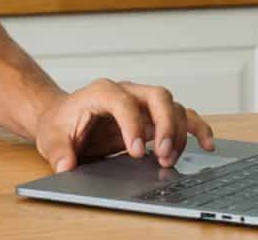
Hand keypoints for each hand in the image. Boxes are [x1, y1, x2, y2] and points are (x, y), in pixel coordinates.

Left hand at [33, 79, 215, 172]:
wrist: (62, 118)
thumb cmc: (59, 125)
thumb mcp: (51, 138)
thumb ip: (58, 151)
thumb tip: (66, 165)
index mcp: (100, 92)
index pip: (123, 101)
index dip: (132, 125)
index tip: (135, 152)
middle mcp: (126, 91)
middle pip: (157, 97)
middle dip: (166, 125)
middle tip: (162, 155)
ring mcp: (142, 102)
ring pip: (173, 106)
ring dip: (179, 133)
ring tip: (169, 160)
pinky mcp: (152, 116)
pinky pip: (182, 116)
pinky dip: (196, 128)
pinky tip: (207, 145)